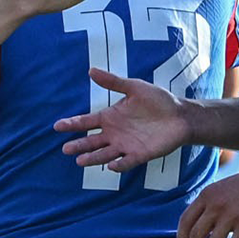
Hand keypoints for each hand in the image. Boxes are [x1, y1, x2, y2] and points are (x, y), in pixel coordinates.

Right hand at [53, 67, 186, 167]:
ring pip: (104, 154)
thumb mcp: (134, 87)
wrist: (180, 115)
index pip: (87, 122)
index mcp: (110, 117)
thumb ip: (113, 82)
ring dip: (93, 158)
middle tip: (65, 149)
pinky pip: (127, 162)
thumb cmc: (158, 100)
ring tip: (80, 161)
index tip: (57, 126)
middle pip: (91, 141)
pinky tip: (110, 167)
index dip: (72, 124)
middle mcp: (115, 133)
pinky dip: (119, 165)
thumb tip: (91, 70)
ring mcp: (126, 145)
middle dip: (79, 145)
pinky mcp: (140, 154)